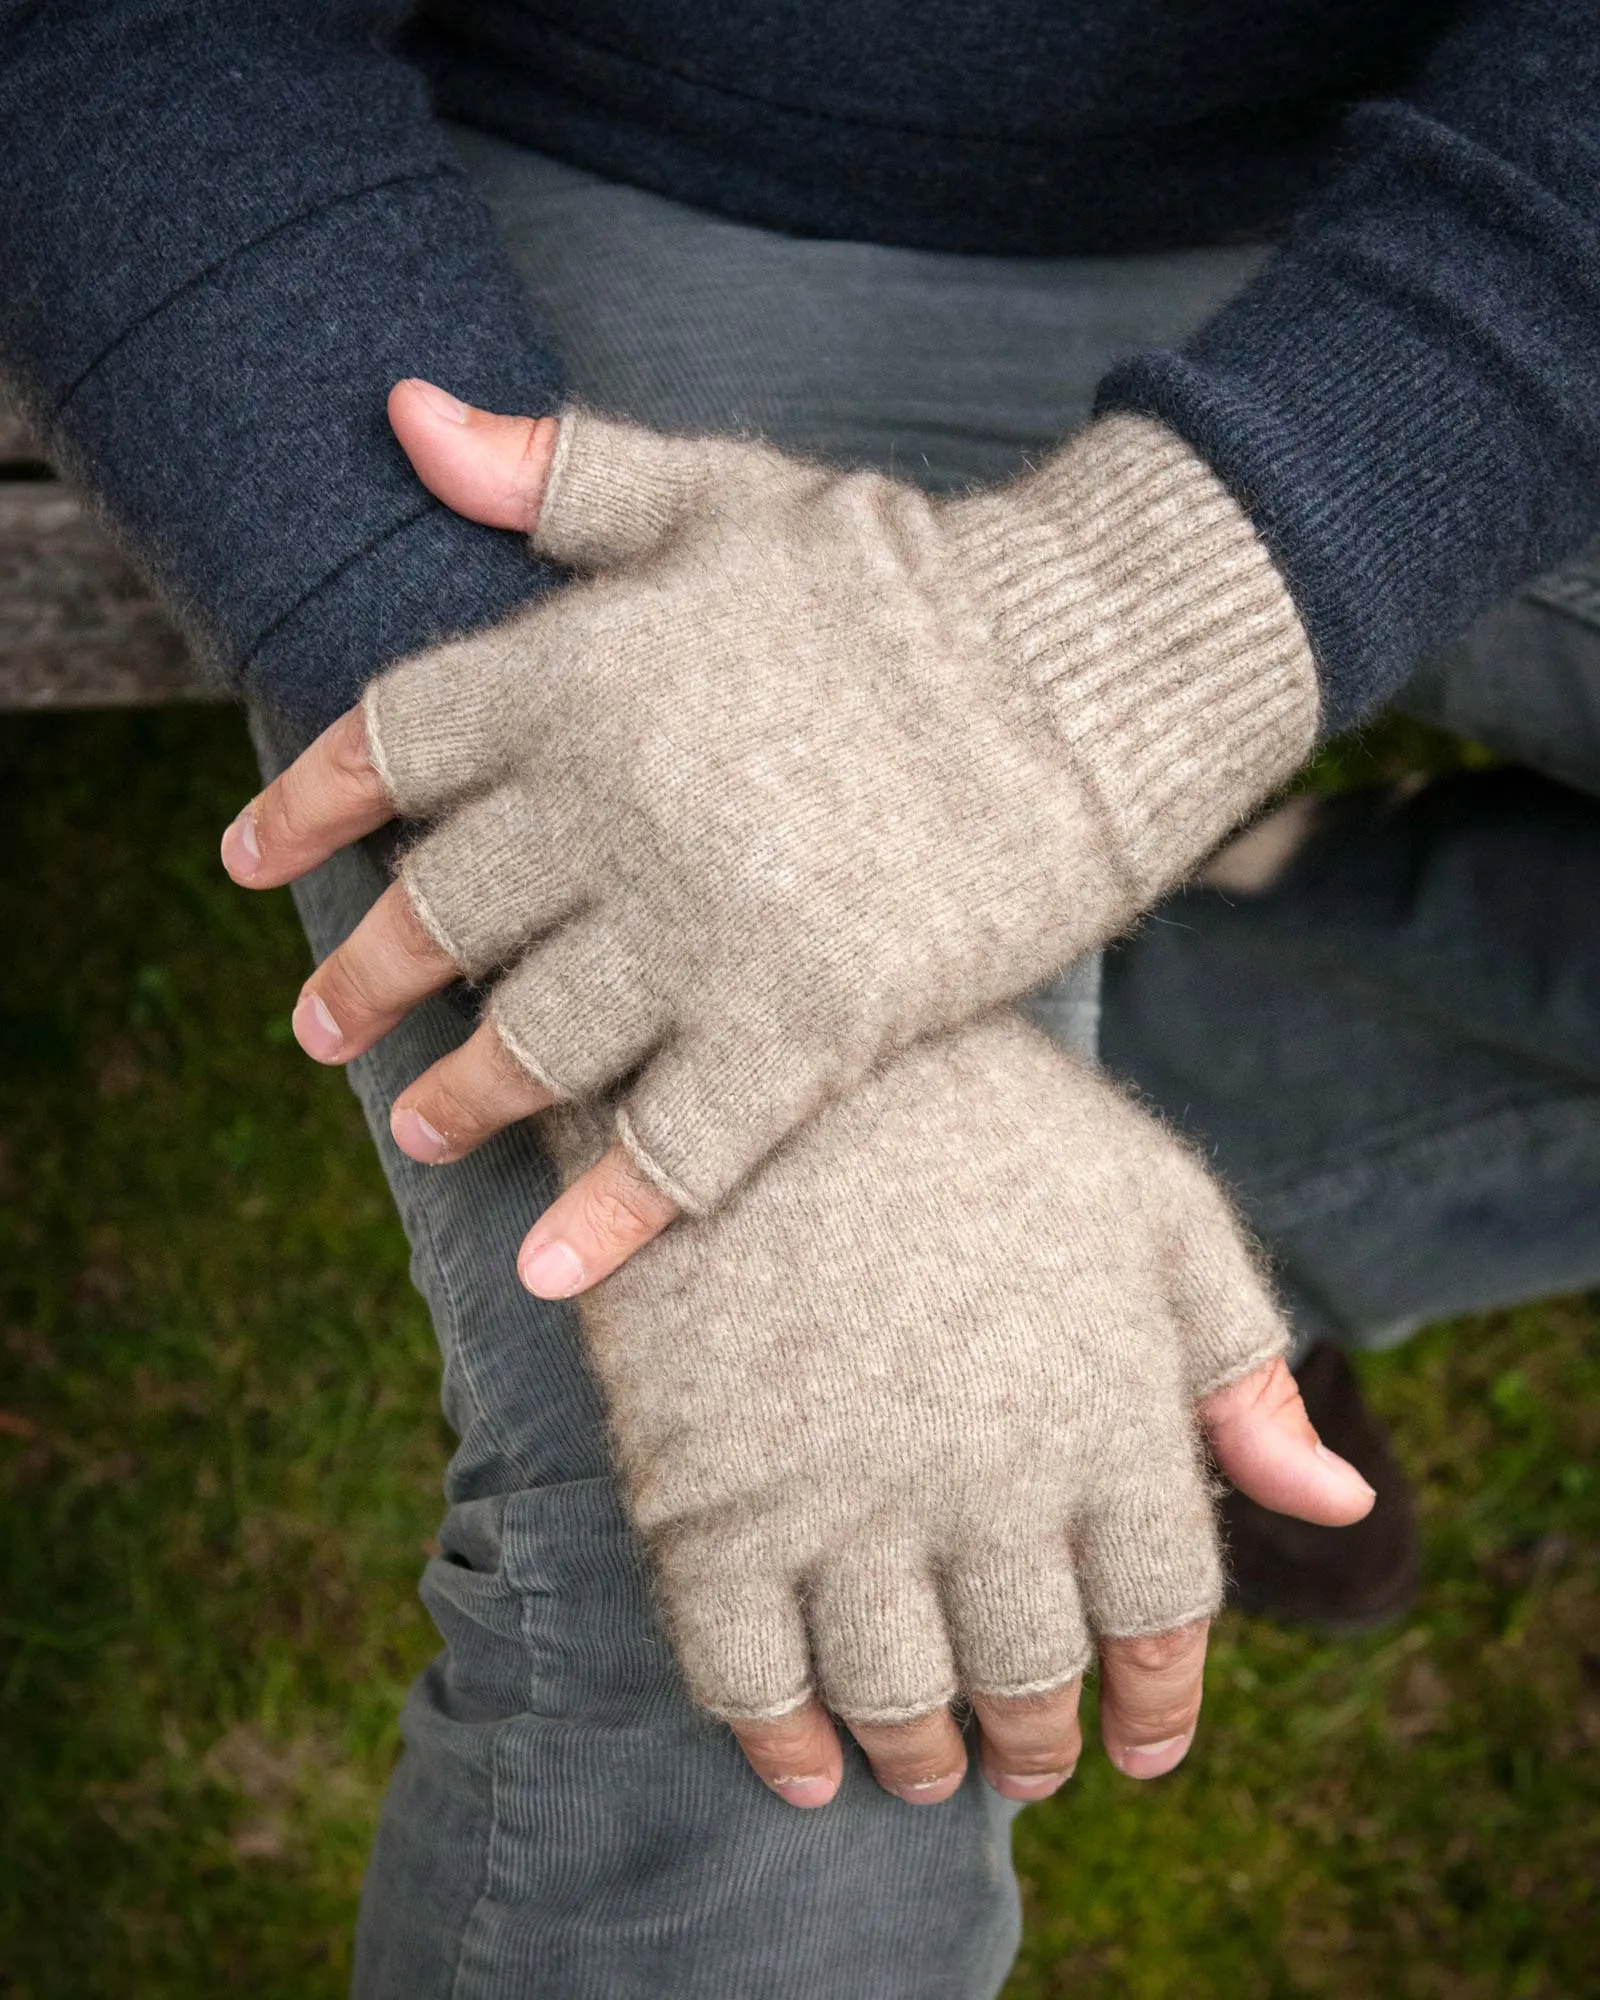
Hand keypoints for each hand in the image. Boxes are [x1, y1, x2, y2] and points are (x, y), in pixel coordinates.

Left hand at [226, 381, 1318, 1230]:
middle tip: (324, 1025)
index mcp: (575, 671)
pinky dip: (605, 1222)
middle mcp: (609, 805)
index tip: (251, 857)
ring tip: (427, 1126)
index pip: (384, 744)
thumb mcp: (725, 491)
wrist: (1088, 665)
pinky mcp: (803, 1024)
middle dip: (366, 977)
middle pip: (437, 915)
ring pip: (531, 1045)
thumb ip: (562, 469)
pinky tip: (548, 1274)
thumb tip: (401, 411)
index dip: (304, 804)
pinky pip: (671, 1150)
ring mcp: (701, 926)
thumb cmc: (903, 577)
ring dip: (463, 1100)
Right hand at [538, 1010, 1374, 1808]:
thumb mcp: (1152, 1207)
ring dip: (921, 1757)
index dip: (1158, 1700)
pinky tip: (807, 1762)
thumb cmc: (983, 1117)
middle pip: (1030, 1674)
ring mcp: (842, 1500)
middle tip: (1024, 1760)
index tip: (1142, 1746)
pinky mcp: (708, 1498)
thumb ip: (1243, 1367)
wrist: (775, 1044)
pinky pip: (745, 1677)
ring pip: (896, 1697)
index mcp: (1112, 1418)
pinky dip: (779, 1745)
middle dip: (1036, 1739)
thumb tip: (1339, 1507)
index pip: (1163, 1619)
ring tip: (927, 1767)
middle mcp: (990, 1486)